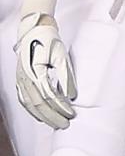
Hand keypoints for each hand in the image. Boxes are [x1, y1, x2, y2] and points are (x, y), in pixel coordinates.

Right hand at [14, 14, 75, 129]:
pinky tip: (40, 116)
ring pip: (29, 104)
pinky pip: (24, 100)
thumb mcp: (62, 56)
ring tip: (55, 124)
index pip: (48, 96)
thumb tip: (72, 96)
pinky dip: (32, 110)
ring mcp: (20, 80)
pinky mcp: (20, 80)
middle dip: (52, 116)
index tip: (72, 114)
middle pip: (38, 104)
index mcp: (35, 72)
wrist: (35, 30)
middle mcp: (25, 78)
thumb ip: (66, 76)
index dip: (60, 107)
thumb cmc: (50, 41)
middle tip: (65, 124)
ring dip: (43, 116)